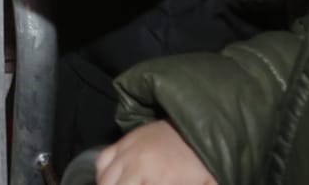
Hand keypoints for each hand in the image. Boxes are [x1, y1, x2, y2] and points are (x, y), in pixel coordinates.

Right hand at [95, 120, 216, 184]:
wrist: (197, 128)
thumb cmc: (201, 164)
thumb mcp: (206, 184)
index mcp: (161, 180)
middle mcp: (139, 165)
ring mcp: (128, 151)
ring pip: (105, 180)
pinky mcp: (124, 141)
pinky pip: (102, 161)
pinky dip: (102, 175)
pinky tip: (109, 183)